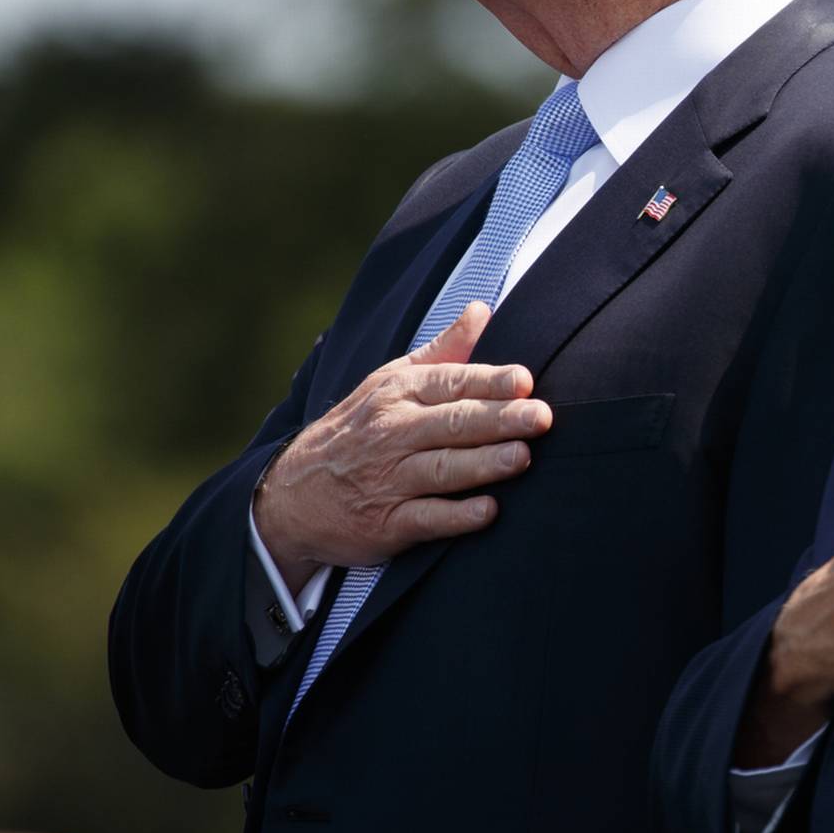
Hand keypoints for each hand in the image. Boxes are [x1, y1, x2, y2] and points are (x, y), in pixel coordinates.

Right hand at [252, 302, 550, 583]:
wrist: (292, 494)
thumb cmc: (359, 429)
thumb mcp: (390, 382)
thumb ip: (443, 351)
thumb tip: (482, 309)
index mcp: (397, 393)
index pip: (451, 382)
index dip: (489, 382)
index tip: (525, 381)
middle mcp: (392, 432)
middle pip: (452, 423)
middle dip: (498, 419)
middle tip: (541, 418)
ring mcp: (389, 479)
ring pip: (442, 468)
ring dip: (483, 464)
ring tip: (521, 457)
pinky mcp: (386, 523)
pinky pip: (426, 518)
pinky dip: (457, 516)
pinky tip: (488, 511)